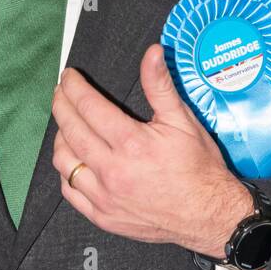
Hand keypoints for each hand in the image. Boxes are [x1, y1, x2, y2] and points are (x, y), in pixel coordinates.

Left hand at [52, 43, 255, 265]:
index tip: (69, 76)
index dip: (74, 87)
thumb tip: (153, 52)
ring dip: (61, 138)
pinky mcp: (104, 217)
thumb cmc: (199, 167)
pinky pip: (71, 192)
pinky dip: (66, 172)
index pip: (89, 107)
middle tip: (60, 92)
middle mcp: (112, 171)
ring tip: (67, 124)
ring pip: (64, 162)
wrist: (209, 215)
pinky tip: (74, 160)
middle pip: (71, 131)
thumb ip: (160, 85)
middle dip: (61, 105)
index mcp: (131, 144)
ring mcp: (105, 197)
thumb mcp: (183, 120)